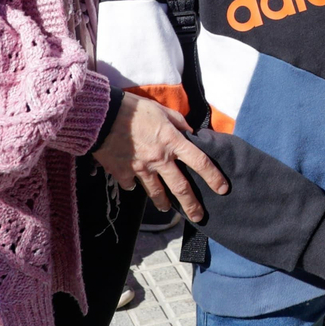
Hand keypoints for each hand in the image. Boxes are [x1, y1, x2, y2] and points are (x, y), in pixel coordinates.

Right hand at [92, 93, 227, 222]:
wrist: (101, 116)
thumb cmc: (133, 108)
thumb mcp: (161, 110)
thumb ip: (178, 122)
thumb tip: (190, 132)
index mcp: (172, 141)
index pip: (199, 161)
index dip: (213, 176)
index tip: (222, 188)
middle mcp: (159, 159)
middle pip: (180, 187)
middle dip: (192, 205)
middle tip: (199, 217)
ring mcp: (140, 168)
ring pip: (156, 193)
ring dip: (164, 203)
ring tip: (168, 209)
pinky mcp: (122, 173)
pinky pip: (131, 184)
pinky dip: (133, 185)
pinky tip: (134, 185)